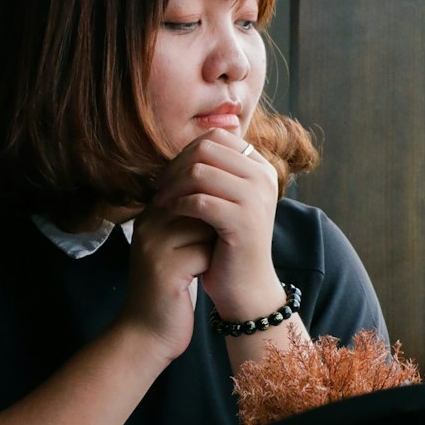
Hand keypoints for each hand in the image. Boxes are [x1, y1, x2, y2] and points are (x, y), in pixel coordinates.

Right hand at [125, 206, 214, 363]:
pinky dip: (210, 264)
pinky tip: (201, 278)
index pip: (188, 190)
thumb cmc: (166, 290)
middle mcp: (147, 226)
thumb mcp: (171, 249)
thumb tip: (222, 194)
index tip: (213, 231)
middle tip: (213, 246)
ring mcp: (154, 246)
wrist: (145, 334)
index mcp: (148, 216)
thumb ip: (186, 222)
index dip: (208, 208)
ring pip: (204, 226)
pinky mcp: (167, 268)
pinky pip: (205, 252)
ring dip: (213, 245)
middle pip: (198, 203)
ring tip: (203, 263)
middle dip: (213, 224)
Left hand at [152, 130, 281, 322]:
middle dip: (176, 166)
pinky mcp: (243, 221)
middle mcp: (263, 177)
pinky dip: (178, 205)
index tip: (170, 173)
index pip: (217, 138)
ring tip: (161, 202)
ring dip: (173, 186)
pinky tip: (169, 214)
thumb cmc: (229, 242)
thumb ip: (215, 171)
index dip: (186, 151)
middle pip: (206, 150)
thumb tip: (183, 146)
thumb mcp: (228, 199)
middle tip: (160, 187)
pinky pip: (199, 200)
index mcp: (261, 167)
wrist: (246, 286)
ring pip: (200, 172)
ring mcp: (256, 198)